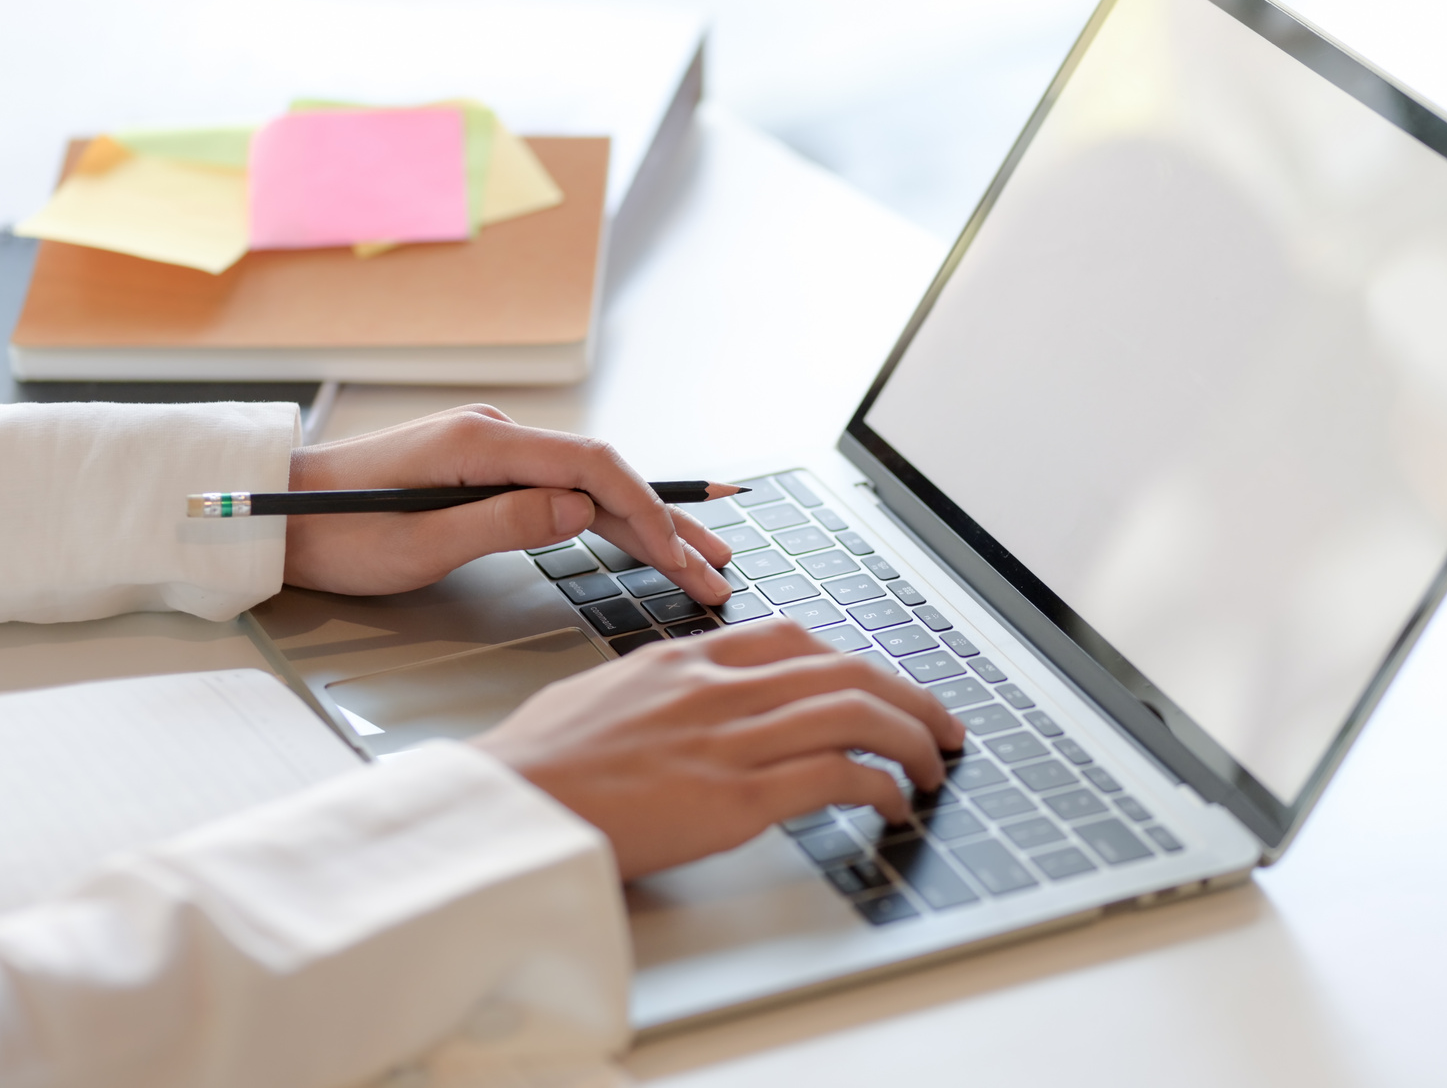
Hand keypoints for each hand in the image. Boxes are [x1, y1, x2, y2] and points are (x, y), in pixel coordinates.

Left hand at [283, 405, 732, 599]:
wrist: (275, 517)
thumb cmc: (334, 536)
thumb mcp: (417, 544)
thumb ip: (503, 523)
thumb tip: (580, 511)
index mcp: (482, 444)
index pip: (593, 468)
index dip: (647, 515)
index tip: (682, 560)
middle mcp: (495, 434)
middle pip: (603, 475)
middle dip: (666, 525)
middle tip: (719, 571)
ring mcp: (492, 450)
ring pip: (589, 486)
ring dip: (646, 526)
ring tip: (700, 562)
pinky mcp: (484, 470)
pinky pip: (562, 491)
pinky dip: (608, 521)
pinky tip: (643, 542)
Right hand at [473, 621, 965, 878]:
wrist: (505, 809)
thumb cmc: (535, 767)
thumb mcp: (599, 696)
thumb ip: (656, 691)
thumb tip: (679, 706)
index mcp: (683, 658)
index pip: (793, 637)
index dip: (852, 660)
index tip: (878, 684)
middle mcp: (715, 686)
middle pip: (844, 668)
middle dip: (909, 696)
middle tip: (941, 725)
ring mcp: (728, 738)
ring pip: (856, 712)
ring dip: (912, 739)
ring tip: (933, 766)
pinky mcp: (735, 796)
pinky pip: (836, 776)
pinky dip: (880, 786)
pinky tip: (892, 804)